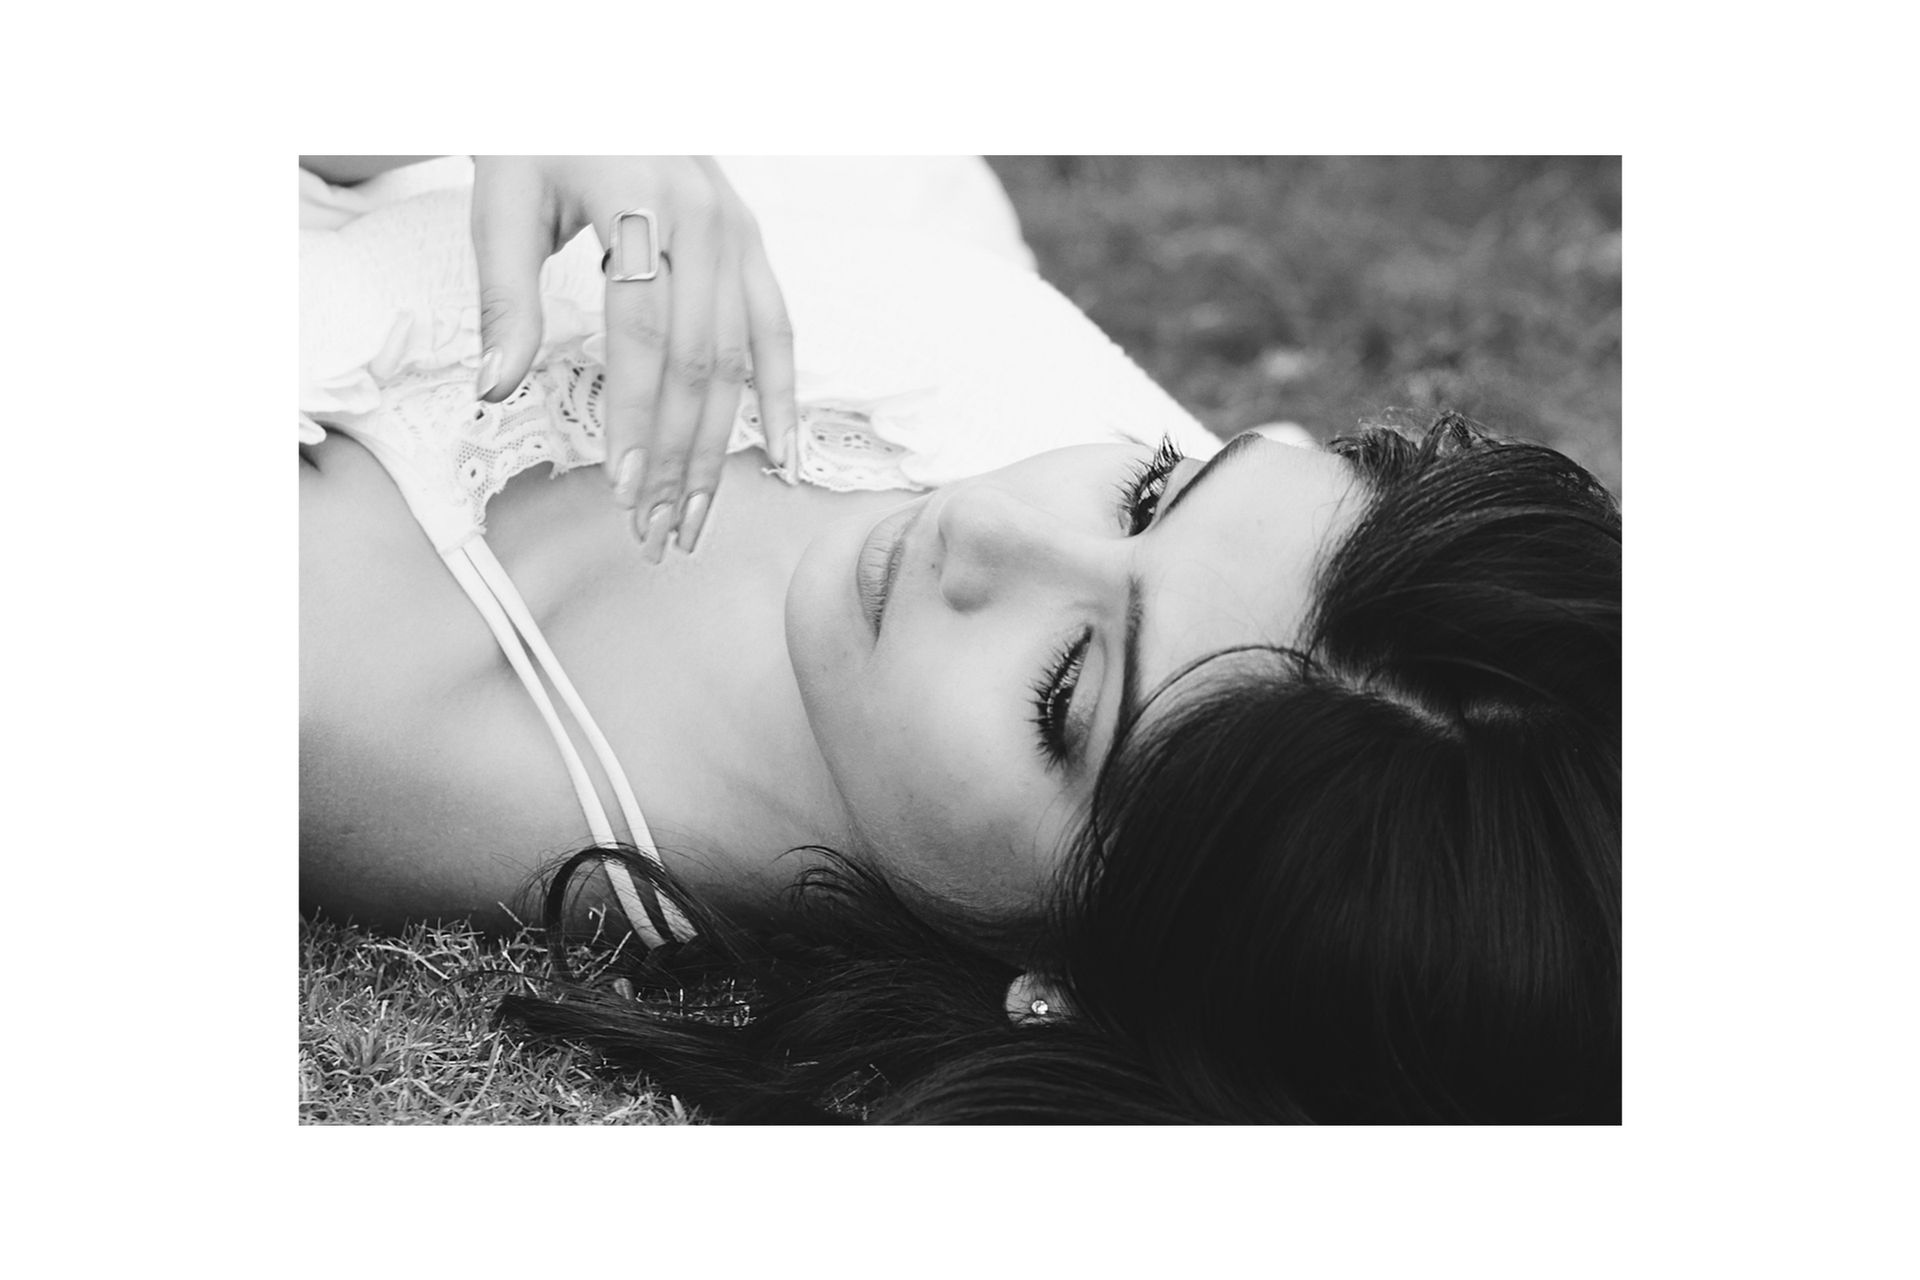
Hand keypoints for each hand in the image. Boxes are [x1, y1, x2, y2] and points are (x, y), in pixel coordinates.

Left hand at [470, 156, 797, 560]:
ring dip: (719, 450)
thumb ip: (505, 293)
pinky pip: (778, 332)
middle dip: (677, 458)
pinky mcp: (752, 245)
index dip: (635, 414)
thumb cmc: (543, 135)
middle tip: (654, 532)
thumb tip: (495, 390)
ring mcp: (738, 234)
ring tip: (693, 521)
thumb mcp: (504, 195)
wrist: (597, 79)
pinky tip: (781, 460)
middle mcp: (704, 220)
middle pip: (698, 363)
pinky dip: (782, 399)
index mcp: (639, 201)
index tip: (622, 487)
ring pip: (738, 363)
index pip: (644, 330)